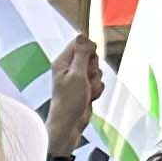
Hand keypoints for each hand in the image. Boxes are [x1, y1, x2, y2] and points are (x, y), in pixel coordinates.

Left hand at [43, 36, 103, 157]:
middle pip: (92, 56)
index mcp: (63, 61)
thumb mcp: (77, 74)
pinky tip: (89, 98)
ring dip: (95, 82)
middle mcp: (70, 68)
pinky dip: (96, 90)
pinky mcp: (85, 88)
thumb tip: (83, 35)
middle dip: (94, 68)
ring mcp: (78, 79)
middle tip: (85, 79)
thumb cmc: (69, 101)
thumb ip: (82, 54)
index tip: (90, 60)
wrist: (69, 125)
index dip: (89, 50)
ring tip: (86, 92)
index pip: (80, 43)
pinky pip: (98, 82)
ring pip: (97, 71)